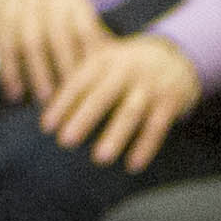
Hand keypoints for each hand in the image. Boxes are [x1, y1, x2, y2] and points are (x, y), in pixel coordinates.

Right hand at [0, 0, 113, 103]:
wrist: (13, 1)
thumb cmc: (61, 27)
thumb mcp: (81, 29)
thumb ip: (99, 51)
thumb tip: (123, 87)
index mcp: (74, 3)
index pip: (86, 32)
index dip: (90, 60)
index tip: (98, 89)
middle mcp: (48, 1)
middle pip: (58, 38)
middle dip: (65, 71)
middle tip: (75, 102)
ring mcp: (22, 8)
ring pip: (31, 44)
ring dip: (38, 75)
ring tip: (46, 102)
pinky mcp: (0, 19)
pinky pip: (5, 49)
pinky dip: (11, 74)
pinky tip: (16, 97)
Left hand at [45, 31, 207, 167]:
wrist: (176, 55)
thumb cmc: (125, 65)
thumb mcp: (102, 63)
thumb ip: (78, 80)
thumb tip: (44, 105)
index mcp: (103, 61)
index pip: (78, 83)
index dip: (62, 104)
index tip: (46, 127)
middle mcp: (126, 71)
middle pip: (101, 97)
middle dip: (83, 120)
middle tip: (65, 141)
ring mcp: (150, 87)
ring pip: (130, 113)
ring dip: (115, 136)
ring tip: (99, 159)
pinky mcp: (171, 102)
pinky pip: (157, 127)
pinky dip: (145, 147)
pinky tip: (132, 165)